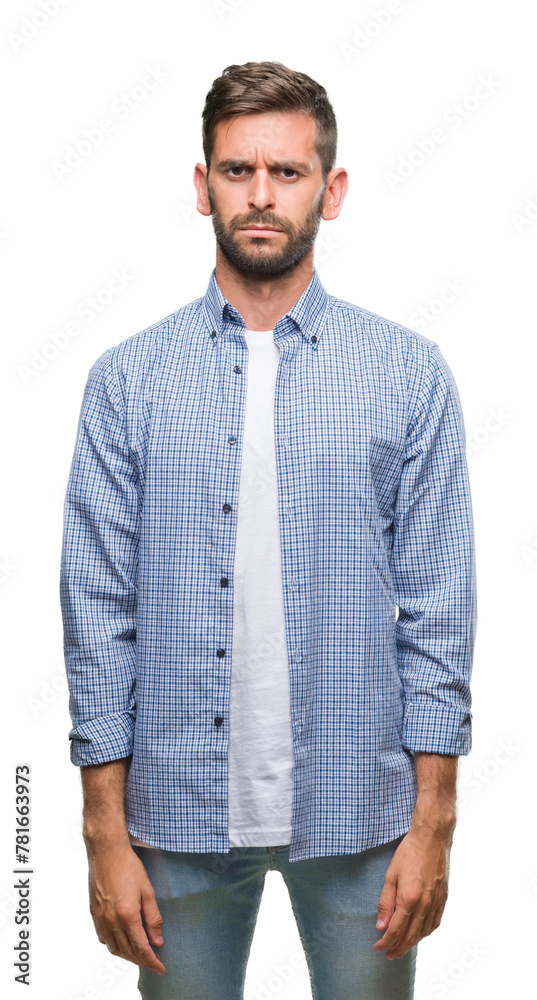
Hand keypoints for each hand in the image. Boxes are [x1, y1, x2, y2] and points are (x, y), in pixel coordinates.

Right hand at [87, 842, 165, 974]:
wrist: (107, 852)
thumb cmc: (129, 867)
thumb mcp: (148, 891)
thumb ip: (153, 918)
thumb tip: (158, 941)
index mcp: (127, 915)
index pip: (141, 948)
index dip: (152, 961)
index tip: (161, 968)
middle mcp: (111, 920)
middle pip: (127, 952)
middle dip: (141, 960)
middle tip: (153, 962)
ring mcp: (100, 918)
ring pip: (113, 948)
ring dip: (127, 956)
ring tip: (140, 954)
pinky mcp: (94, 913)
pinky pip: (103, 937)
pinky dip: (114, 945)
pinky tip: (122, 942)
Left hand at [373, 820, 452, 959]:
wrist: (432, 838)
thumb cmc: (409, 852)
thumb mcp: (390, 875)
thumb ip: (386, 902)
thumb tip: (380, 925)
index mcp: (409, 898)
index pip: (395, 930)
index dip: (385, 942)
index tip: (377, 947)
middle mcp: (425, 904)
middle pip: (411, 937)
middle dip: (397, 949)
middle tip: (387, 954)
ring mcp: (436, 902)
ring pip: (424, 933)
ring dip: (411, 943)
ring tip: (400, 945)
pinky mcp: (443, 898)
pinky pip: (435, 923)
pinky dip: (426, 932)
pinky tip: (419, 933)